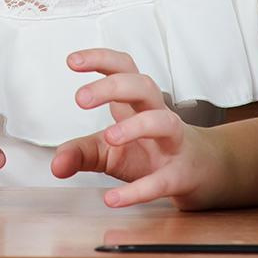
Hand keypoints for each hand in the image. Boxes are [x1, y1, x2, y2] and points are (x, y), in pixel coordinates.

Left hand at [51, 49, 229, 209]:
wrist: (202, 173)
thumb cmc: (150, 153)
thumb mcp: (110, 151)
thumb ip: (81, 153)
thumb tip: (55, 165)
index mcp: (137, 104)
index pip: (123, 68)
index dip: (100, 59)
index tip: (72, 60)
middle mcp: (158, 115)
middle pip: (143, 86)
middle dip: (112, 87)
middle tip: (80, 98)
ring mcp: (173, 144)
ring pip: (163, 122)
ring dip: (135, 127)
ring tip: (108, 137)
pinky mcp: (181, 175)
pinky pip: (163, 180)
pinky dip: (138, 189)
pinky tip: (113, 198)